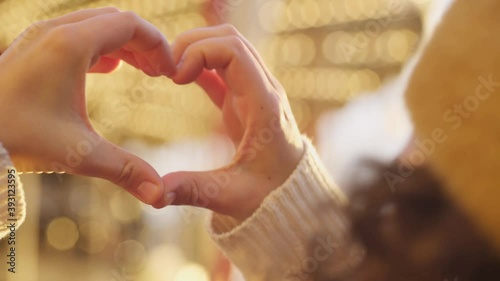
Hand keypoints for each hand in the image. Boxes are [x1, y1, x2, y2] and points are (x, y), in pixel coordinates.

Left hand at [0, 8, 174, 204]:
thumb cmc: (15, 137)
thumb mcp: (77, 153)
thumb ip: (123, 169)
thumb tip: (159, 195)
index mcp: (70, 46)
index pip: (131, 25)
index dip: (159, 46)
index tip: (170, 74)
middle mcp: (56, 32)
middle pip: (116, 21)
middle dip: (144, 44)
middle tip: (160, 74)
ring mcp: (42, 37)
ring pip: (97, 25)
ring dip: (124, 45)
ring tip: (143, 71)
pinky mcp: (34, 48)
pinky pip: (78, 34)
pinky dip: (102, 47)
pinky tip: (110, 69)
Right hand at [155, 25, 304, 220]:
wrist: (293, 195)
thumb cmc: (270, 196)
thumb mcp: (231, 196)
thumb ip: (194, 190)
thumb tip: (155, 193)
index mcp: (263, 104)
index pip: (234, 50)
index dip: (199, 51)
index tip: (175, 77)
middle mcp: (262, 90)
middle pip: (230, 39)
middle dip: (193, 43)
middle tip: (166, 69)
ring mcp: (254, 92)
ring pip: (227, 47)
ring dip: (197, 50)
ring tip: (170, 72)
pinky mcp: (245, 100)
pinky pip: (223, 68)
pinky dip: (200, 64)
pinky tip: (179, 78)